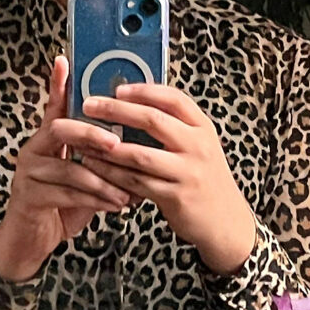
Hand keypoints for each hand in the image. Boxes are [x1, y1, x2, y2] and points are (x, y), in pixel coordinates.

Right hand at [0, 56, 135, 283]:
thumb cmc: (62, 203)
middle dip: (91, 134)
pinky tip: (116, 205)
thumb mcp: (82, 175)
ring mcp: (29, 172)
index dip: (58, 83)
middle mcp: (34, 149)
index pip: (54, 104)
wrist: (33, 240)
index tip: (64, 60)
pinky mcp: (30, 196)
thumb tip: (136, 143)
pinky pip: (68, 194)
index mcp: (47, 138)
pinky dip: (96, 200)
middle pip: (60, 129)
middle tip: (117, 143)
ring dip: (103, 180)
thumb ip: (98, 157)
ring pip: (69, 168)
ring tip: (128, 191)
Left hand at [78, 83, 257, 277]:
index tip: (117, 88)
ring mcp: (187, 172)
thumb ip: (175, 127)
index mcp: (203, 128)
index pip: (173, 99)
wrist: (225, 221)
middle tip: (89, 105)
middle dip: (116, 111)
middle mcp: (198, 146)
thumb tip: (132, 104)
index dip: (143, 90)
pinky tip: (96, 168)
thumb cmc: (204, 178)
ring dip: (107, 147)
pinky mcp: (175, 196)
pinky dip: (112, 174)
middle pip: (153, 120)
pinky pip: (136, 182)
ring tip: (84, 140)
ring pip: (139, 154)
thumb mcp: (199, 146)